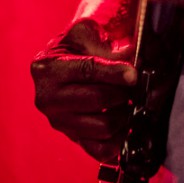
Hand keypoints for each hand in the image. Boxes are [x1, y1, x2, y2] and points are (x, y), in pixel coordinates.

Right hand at [31, 19, 137, 161]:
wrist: (61, 65)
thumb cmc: (73, 47)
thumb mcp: (83, 33)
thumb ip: (103, 44)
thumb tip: (130, 57)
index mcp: (48, 69)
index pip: (87, 71)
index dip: (114, 73)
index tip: (133, 75)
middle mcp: (48, 99)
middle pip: (97, 100)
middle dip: (123, 92)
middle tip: (135, 86)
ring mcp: (59, 122)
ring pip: (103, 126)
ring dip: (124, 114)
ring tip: (129, 102)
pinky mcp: (72, 139)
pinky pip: (100, 149)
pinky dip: (119, 139)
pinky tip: (125, 123)